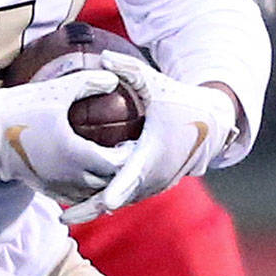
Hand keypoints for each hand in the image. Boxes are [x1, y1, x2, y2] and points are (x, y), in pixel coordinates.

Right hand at [0, 68, 130, 205]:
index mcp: (76, 153)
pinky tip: (86, 172)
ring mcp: (57, 186)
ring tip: (108, 164)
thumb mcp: (58, 90)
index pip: (116, 164)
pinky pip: (74, 197)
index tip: (130, 141)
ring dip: (103, 182)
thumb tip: (113, 78)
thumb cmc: (21, 108)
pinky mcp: (45, 190)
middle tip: (125, 152)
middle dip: (119, 170)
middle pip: (108, 182)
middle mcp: (69, 176)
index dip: (127, 154)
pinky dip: (86, 188)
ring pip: (92, 194)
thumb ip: (89, 82)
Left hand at [62, 55, 237, 222]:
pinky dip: (109, 202)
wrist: (211, 123)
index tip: (103, 203)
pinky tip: (85, 206)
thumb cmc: (180, 100)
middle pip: (119, 198)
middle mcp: (155, 174)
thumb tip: (103, 56)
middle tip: (64, 218)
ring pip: (123, 201)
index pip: (132, 176)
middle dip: (92, 208)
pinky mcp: (155, 187)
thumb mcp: (155, 83)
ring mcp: (156, 184)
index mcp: (152, 151)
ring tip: (68, 214)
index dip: (117, 190)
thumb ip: (129, 71)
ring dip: (97, 207)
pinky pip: (129, 197)